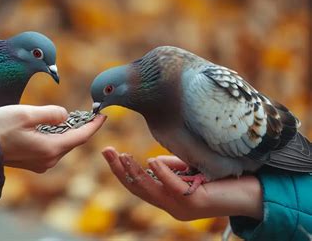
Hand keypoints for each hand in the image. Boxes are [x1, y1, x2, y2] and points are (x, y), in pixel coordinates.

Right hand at [0, 105, 105, 172]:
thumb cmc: (0, 128)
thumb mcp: (27, 114)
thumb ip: (50, 113)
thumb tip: (65, 115)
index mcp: (50, 148)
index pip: (80, 137)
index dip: (94, 126)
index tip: (103, 116)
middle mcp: (49, 160)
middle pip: (72, 142)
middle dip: (81, 128)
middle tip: (88, 114)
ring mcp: (40, 164)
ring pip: (62, 146)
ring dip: (68, 133)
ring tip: (73, 118)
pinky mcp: (33, 163)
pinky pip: (52, 149)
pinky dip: (57, 138)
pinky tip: (54, 128)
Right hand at [102, 147, 262, 220]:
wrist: (251, 192)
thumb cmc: (219, 179)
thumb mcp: (187, 170)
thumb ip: (169, 166)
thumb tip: (151, 161)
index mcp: (166, 198)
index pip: (137, 185)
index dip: (121, 170)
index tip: (108, 152)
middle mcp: (170, 205)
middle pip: (138, 189)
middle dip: (120, 170)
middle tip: (107, 152)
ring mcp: (182, 206)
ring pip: (150, 191)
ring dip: (134, 173)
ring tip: (122, 157)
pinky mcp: (195, 202)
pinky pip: (173, 188)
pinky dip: (162, 173)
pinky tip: (151, 161)